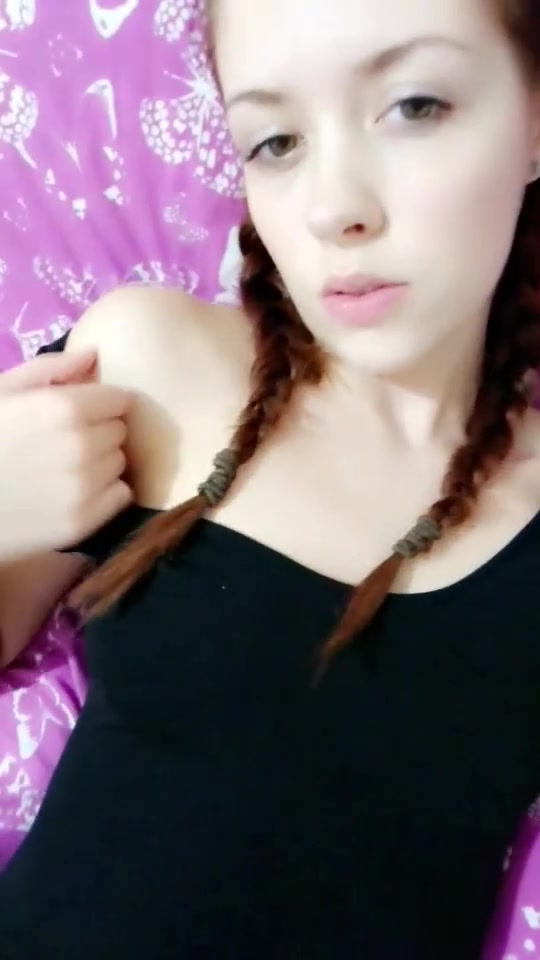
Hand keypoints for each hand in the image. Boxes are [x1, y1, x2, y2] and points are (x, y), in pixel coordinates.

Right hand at [0, 348, 132, 560]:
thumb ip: (50, 369)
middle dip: (99, 431)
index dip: (100, 403)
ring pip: (119, 463)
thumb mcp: (1, 391)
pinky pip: (120, 496)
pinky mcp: (82, 522)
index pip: (120, 398)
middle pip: (119, 430)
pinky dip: (104, 493)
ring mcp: (84, 487)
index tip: (82, 412)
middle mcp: (82, 446)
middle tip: (64, 443)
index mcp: (64, 407)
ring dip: (101, 462)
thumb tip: (93, 355)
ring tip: (65, 468)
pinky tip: (72, 492)